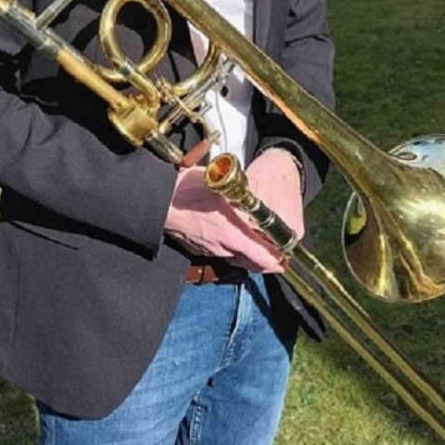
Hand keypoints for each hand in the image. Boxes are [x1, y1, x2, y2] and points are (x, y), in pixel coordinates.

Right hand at [164, 148, 303, 272]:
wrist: (156, 201)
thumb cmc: (186, 191)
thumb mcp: (220, 184)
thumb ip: (242, 191)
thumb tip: (259, 188)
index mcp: (234, 235)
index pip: (267, 259)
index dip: (281, 258)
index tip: (287, 251)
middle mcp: (224, 249)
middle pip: (254, 260)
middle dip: (265, 253)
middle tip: (273, 240)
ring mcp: (211, 251)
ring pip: (238, 255)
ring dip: (247, 247)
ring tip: (252, 230)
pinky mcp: (200, 249)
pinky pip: (222, 251)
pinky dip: (230, 244)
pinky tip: (228, 227)